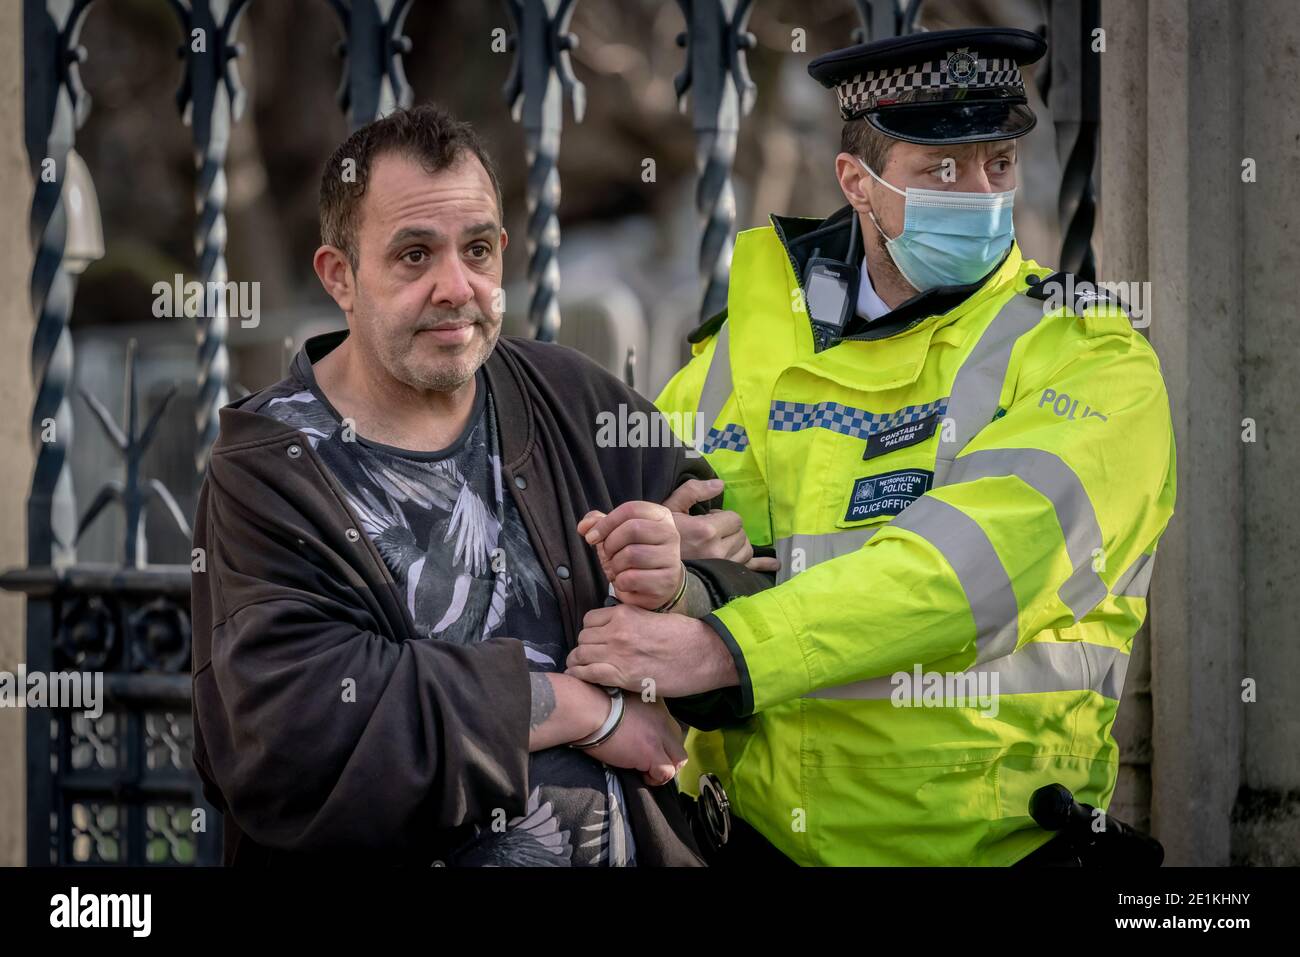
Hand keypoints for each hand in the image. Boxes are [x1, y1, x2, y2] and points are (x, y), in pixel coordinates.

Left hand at [565, 603, 738, 698]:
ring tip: (585, 669)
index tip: (596, 641)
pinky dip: (582, 676)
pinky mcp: (622, 675)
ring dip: (580, 662)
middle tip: (591, 658)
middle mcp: (616, 631)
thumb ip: (631, 620)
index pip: (589, 620)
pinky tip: (584, 679)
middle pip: (582, 638)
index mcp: (624, 613)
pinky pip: (588, 674)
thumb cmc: (684, 635)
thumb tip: (617, 628)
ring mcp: (618, 653)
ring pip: (580, 655)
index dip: (591, 632)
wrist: (703, 653)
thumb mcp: (653, 617)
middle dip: (585, 648)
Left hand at [577, 502, 683, 610]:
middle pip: (632, 529)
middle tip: (607, 555)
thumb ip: (599, 524)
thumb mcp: (617, 534)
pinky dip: (621, 582)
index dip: (606, 523)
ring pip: (632, 554)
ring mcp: (671, 558)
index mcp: (660, 516)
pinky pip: (632, 578)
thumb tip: (583, 526)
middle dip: (610, 544)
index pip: (631, 509)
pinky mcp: (666, 581)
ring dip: (615, 565)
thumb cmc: (635, 554)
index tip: (590, 537)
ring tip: (618, 569)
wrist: (658, 584)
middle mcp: (670, 533)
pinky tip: (626, 582)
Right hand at [585, 694, 686, 786]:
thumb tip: (628, 728)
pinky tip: (641, 774)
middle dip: (667, 756)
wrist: (587, 709)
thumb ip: (632, 712)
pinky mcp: (651, 752)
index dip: (661, 741)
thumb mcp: (620, 701)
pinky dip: (655, 778)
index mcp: (655, 704)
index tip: (646, 747)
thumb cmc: (592, 705)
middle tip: (649, 763)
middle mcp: (663, 718)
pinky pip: (666, 773)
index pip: (670, 727)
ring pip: (678, 759)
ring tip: (646, 771)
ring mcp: (659, 736)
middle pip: (678, 743)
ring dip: (664, 769)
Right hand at [662, 478, 779, 572]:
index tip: (708, 520)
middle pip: (742, 535)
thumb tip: (720, 484)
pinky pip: (749, 570)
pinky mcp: (723, 577)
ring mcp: (722, 566)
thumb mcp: (670, 508)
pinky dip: (763, 565)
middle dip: (731, 530)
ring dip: (738, 544)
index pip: (734, 519)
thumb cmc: (659, 537)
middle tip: (713, 532)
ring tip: (722, 544)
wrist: (649, 567)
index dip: (723, 517)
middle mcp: (718, 550)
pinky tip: (773, 564)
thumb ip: (694, 491)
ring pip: (746, 551)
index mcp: (707, 530)